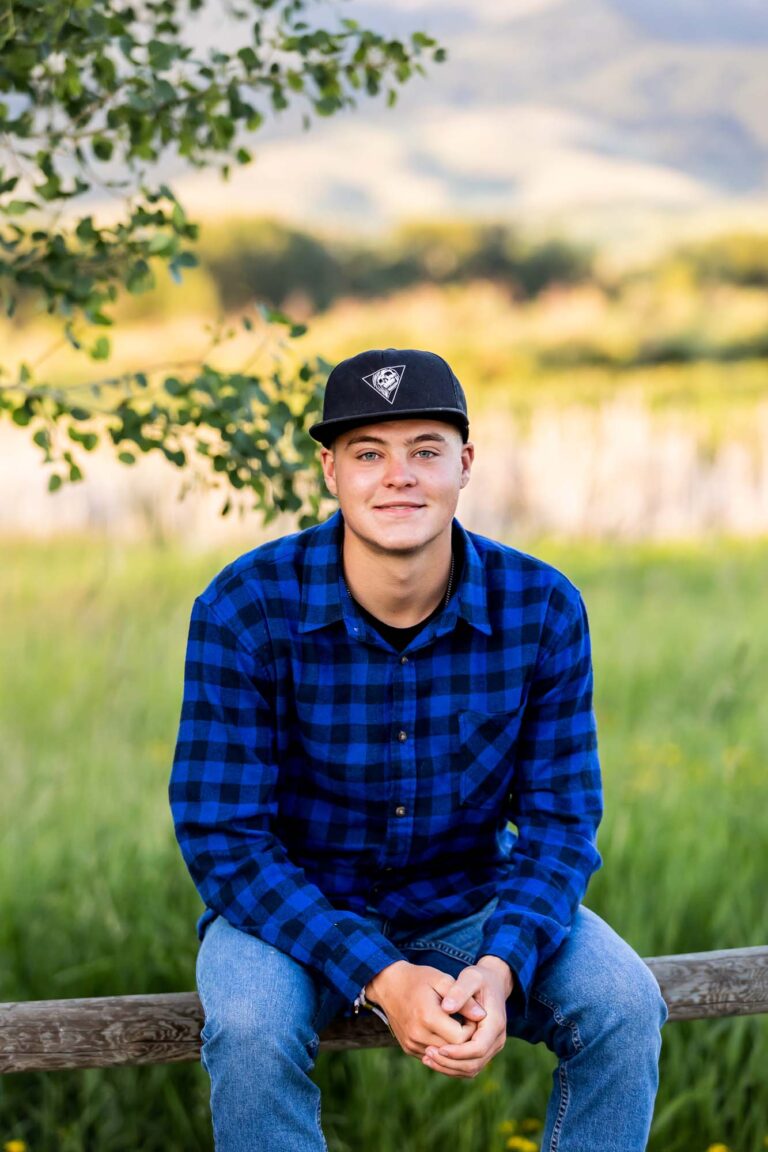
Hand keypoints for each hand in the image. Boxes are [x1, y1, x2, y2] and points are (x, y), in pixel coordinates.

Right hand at [366, 961, 486, 1056]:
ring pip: (444, 1056)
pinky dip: (442, 1047)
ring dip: (454, 1045)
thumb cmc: (418, 979)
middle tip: (467, 1021)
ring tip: (456, 1025)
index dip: (471, 1028)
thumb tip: (483, 1016)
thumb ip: (464, 998)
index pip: (461, 1038)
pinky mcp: (408, 1049)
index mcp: (427, 1016)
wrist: (388, 985)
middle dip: (465, 1039)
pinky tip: (445, 1031)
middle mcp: (418, 1035)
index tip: (471, 1014)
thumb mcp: (442, 980)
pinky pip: (433, 1056)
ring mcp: (411, 1044)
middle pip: (453, 1050)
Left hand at [421, 957, 512, 1077]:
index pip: (478, 1048)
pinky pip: (468, 1066)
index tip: (437, 1047)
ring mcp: (492, 1047)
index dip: (458, 1052)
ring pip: (471, 1069)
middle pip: (474, 1063)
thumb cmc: (479, 978)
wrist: (492, 982)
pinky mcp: (483, 1050)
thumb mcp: (471, 978)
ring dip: (449, 1067)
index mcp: (495, 1023)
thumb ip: (459, 991)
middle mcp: (497, 1039)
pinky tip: (433, 1059)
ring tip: (427, 1058)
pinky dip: (451, 1066)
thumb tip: (446, 1008)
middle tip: (427, 1054)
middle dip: (450, 1062)